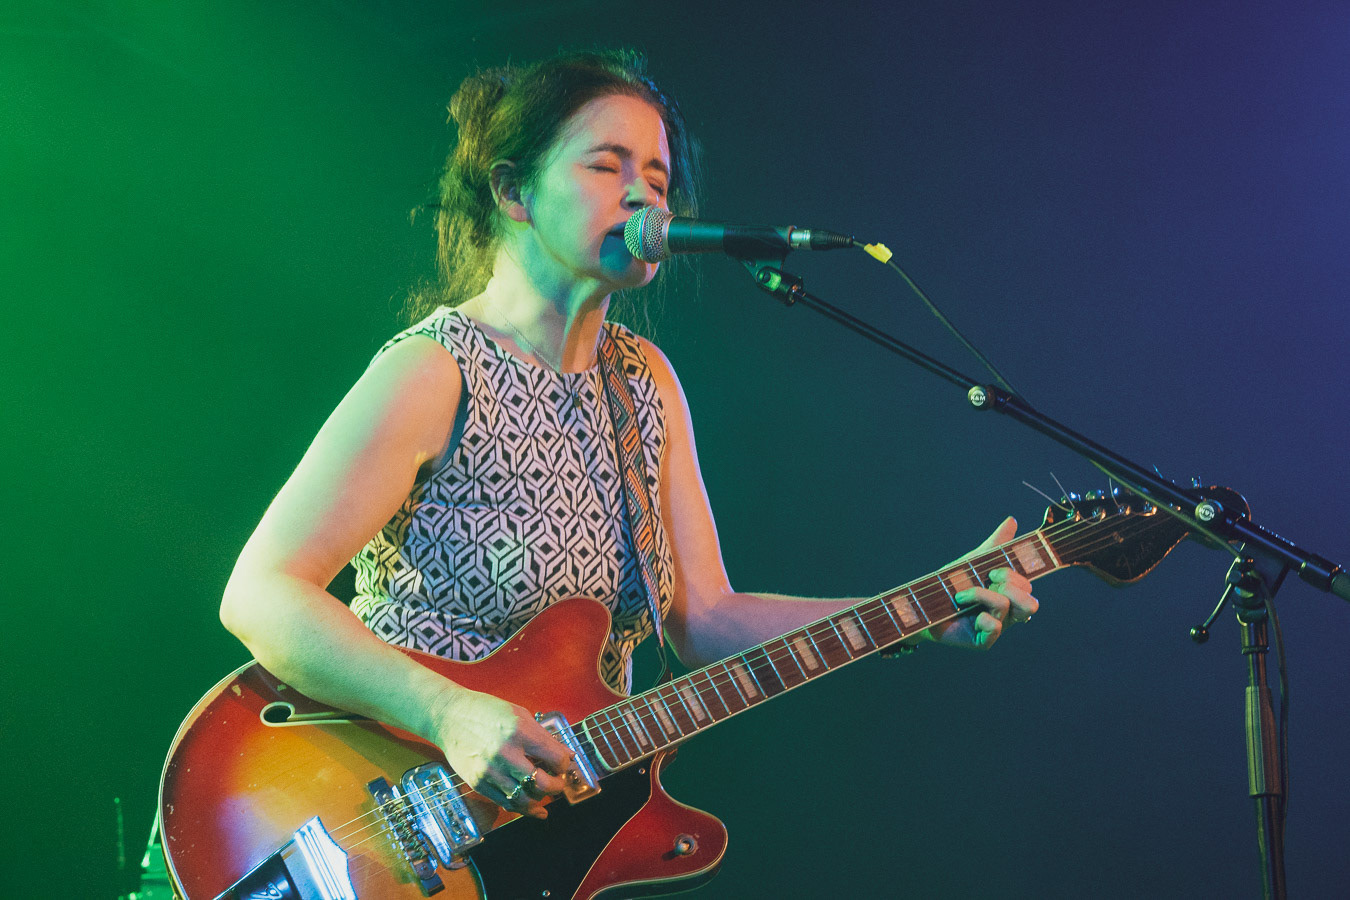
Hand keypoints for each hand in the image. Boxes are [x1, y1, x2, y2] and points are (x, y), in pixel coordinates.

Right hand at [430, 686, 572, 818]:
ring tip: (545, 796)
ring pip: (524, 798)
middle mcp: (505, 753)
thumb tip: (567, 755)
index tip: (563, 765)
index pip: (555, 758)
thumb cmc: (486, 711)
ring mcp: (490, 770)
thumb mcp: (520, 714)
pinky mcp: (478, 782)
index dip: (564, 765)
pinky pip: (505, 802)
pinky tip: (531, 807)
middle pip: (542, 783)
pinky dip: (522, 807)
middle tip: (558, 783)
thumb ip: (544, 736)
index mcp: (520, 731)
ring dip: (540, 799)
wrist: (449, 716)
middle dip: (557, 786)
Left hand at [927, 516, 1038, 649]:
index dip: (1013, 576)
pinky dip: (980, 617)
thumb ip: (995, 544)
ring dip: (981, 595)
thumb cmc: (952, 584)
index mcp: (1010, 594)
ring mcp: (998, 627)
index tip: (993, 571)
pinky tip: (966, 614)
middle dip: (1006, 586)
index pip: (1028, 585)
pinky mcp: (985, 640)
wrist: (924, 605)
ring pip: (1008, 608)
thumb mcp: (974, 561)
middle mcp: (1009, 612)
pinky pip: (995, 627)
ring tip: (961, 596)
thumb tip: (1012, 521)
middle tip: (985, 582)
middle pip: (1030, 602)